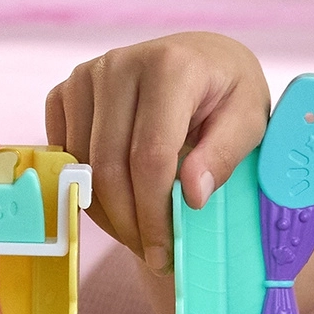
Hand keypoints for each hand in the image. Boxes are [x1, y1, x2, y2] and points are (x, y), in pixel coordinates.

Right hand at [45, 33, 269, 274]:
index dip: (153, 213)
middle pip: (109, 166)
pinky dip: (86, 189)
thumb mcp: (248, 120)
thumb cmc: (228, 93)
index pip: (150, 156)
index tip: (165, 252)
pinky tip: (117, 204)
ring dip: (106, 213)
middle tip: (152, 255)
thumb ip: (223, 155)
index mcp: (170, 67)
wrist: (202, 58)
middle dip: (128, 223)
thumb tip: (192, 197)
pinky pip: (64, 153)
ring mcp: (87, 75)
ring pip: (82, 166)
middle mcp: (120, 64)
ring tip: (139, 233)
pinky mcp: (67, 89)